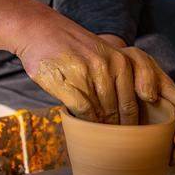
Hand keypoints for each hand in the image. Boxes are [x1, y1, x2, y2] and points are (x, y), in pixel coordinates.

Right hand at [15, 16, 139, 125]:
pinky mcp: (66, 82)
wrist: (39, 31)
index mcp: (120, 61)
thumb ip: (119, 76)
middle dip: (116, 129)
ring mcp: (86, 74)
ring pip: (100, 113)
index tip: (130, 136)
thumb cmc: (73, 47)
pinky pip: (82, 111)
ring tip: (100, 137)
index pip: (131, 103)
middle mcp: (106, 67)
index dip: (131, 124)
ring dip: (100, 127)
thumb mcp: (104, 53)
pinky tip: (83, 125)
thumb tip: (134, 108)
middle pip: (117, 111)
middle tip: (116, 143)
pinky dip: (84, 121)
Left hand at [99, 35, 174, 165]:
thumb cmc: (121, 62)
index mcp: (165, 88)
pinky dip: (165, 153)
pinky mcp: (147, 128)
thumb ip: (144, 71)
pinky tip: (165, 161)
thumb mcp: (134, 59)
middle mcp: (165, 104)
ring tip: (173, 157)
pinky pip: (159, 143)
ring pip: (174, 136)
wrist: (104, 68)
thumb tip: (150, 96)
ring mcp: (157, 118)